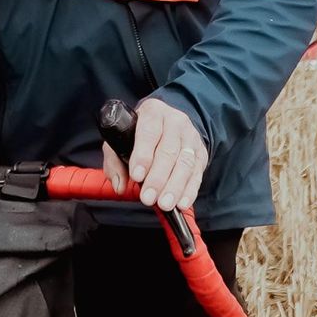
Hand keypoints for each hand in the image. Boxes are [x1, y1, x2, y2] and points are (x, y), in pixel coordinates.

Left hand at [100, 96, 206, 212]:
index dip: (142, 155)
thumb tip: (119, 185)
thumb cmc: (140, 133)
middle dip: (157, 178)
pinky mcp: (201, 153)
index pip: (148, 133)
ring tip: (164, 204)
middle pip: (168, 151)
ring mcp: (190, 137)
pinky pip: (197, 174)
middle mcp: (175, 121)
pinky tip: (181, 203)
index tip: (136, 176)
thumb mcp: (121, 137)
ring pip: (185, 163)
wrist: (169, 123)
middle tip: (147, 198)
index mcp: (153, 112)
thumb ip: (115, 160)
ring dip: (174, 187)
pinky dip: (189, 191)